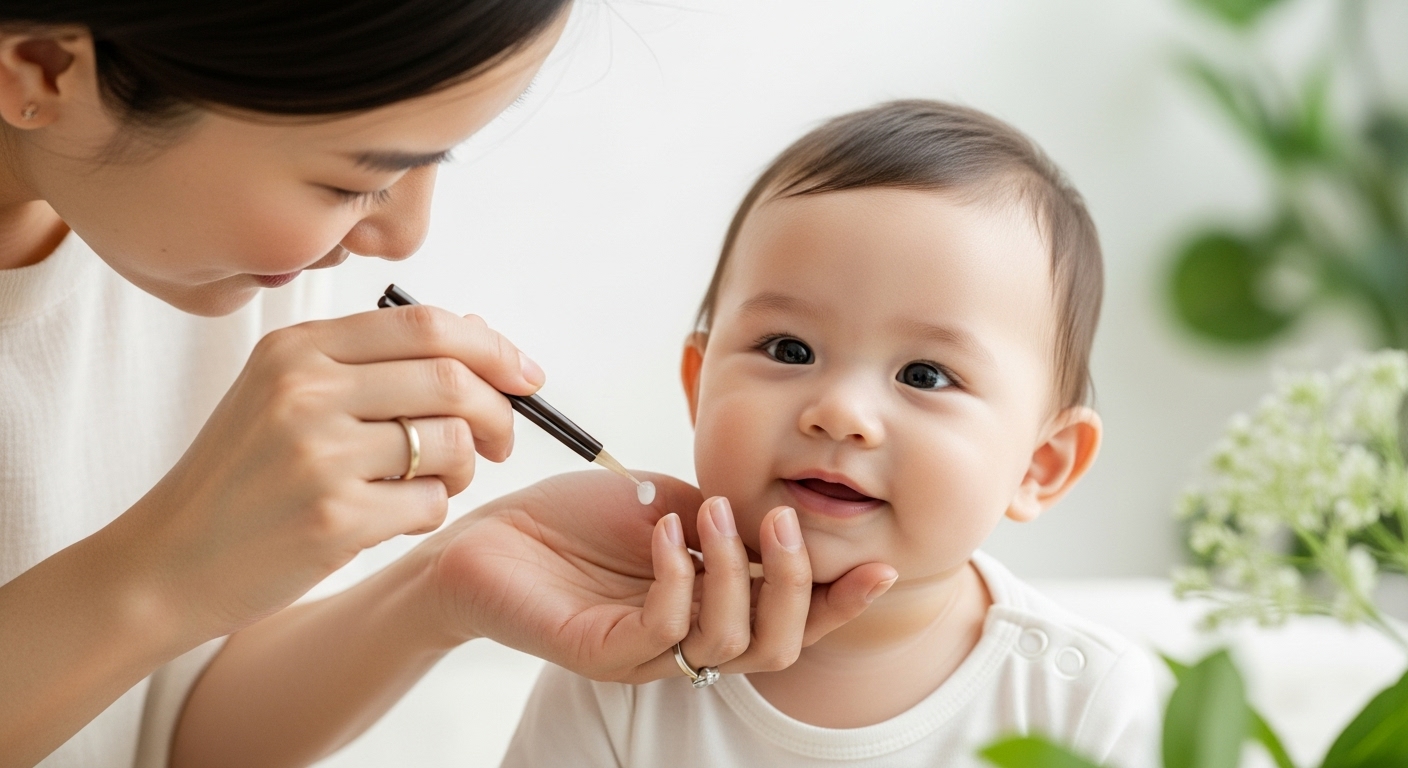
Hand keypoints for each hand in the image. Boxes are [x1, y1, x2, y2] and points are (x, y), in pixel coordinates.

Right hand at [114, 304, 541, 642]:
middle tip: (502, 440)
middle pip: (451, 380)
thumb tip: (482, 342)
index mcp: (297, 349)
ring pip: (450, 444)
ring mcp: (318, 455)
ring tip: (437, 481)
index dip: (493, 348)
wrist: (166, 562)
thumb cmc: (242, 478)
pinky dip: (431, 510)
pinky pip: (430, 504)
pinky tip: (395, 515)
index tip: (526, 375)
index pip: (425, 325)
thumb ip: (370, 363)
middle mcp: (306, 391)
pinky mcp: (334, 519)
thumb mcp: (282, 393)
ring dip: (465, 467)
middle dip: (499, 412)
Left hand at [422, 470, 896, 681]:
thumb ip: (725, 515)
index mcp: (712, 605)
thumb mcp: (668, 501)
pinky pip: (666, 629)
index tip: (881, 563)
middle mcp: (688, 639)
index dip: (840, 600)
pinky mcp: (605, 653)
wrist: (490, 534)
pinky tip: (666, 530)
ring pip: (731, 643)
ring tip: (710, 513)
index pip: (791, 619)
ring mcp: (647, 653)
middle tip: (783, 519)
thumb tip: (773, 511)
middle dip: (793, 582)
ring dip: (736, 572)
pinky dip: (679, 575)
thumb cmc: (574, 520)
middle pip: (777, 646)